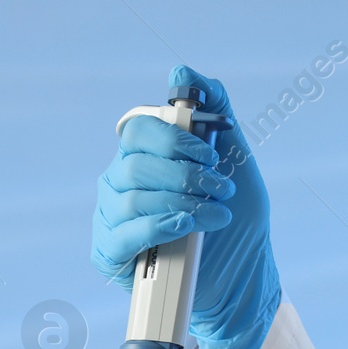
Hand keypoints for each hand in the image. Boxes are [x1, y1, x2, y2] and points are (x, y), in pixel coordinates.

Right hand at [91, 65, 281, 348]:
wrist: (239, 276)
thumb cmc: (234, 216)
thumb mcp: (234, 156)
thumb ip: (214, 110)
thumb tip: (181, 73)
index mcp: (141, 157)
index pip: (137, 131)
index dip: (172, 139)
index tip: (208, 153)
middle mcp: (118, 185)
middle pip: (134, 166)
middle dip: (184, 176)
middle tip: (219, 188)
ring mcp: (110, 220)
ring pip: (130, 200)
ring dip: (181, 204)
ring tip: (215, 215)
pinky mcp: (109, 255)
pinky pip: (124, 236)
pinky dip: (159, 229)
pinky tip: (185, 231)